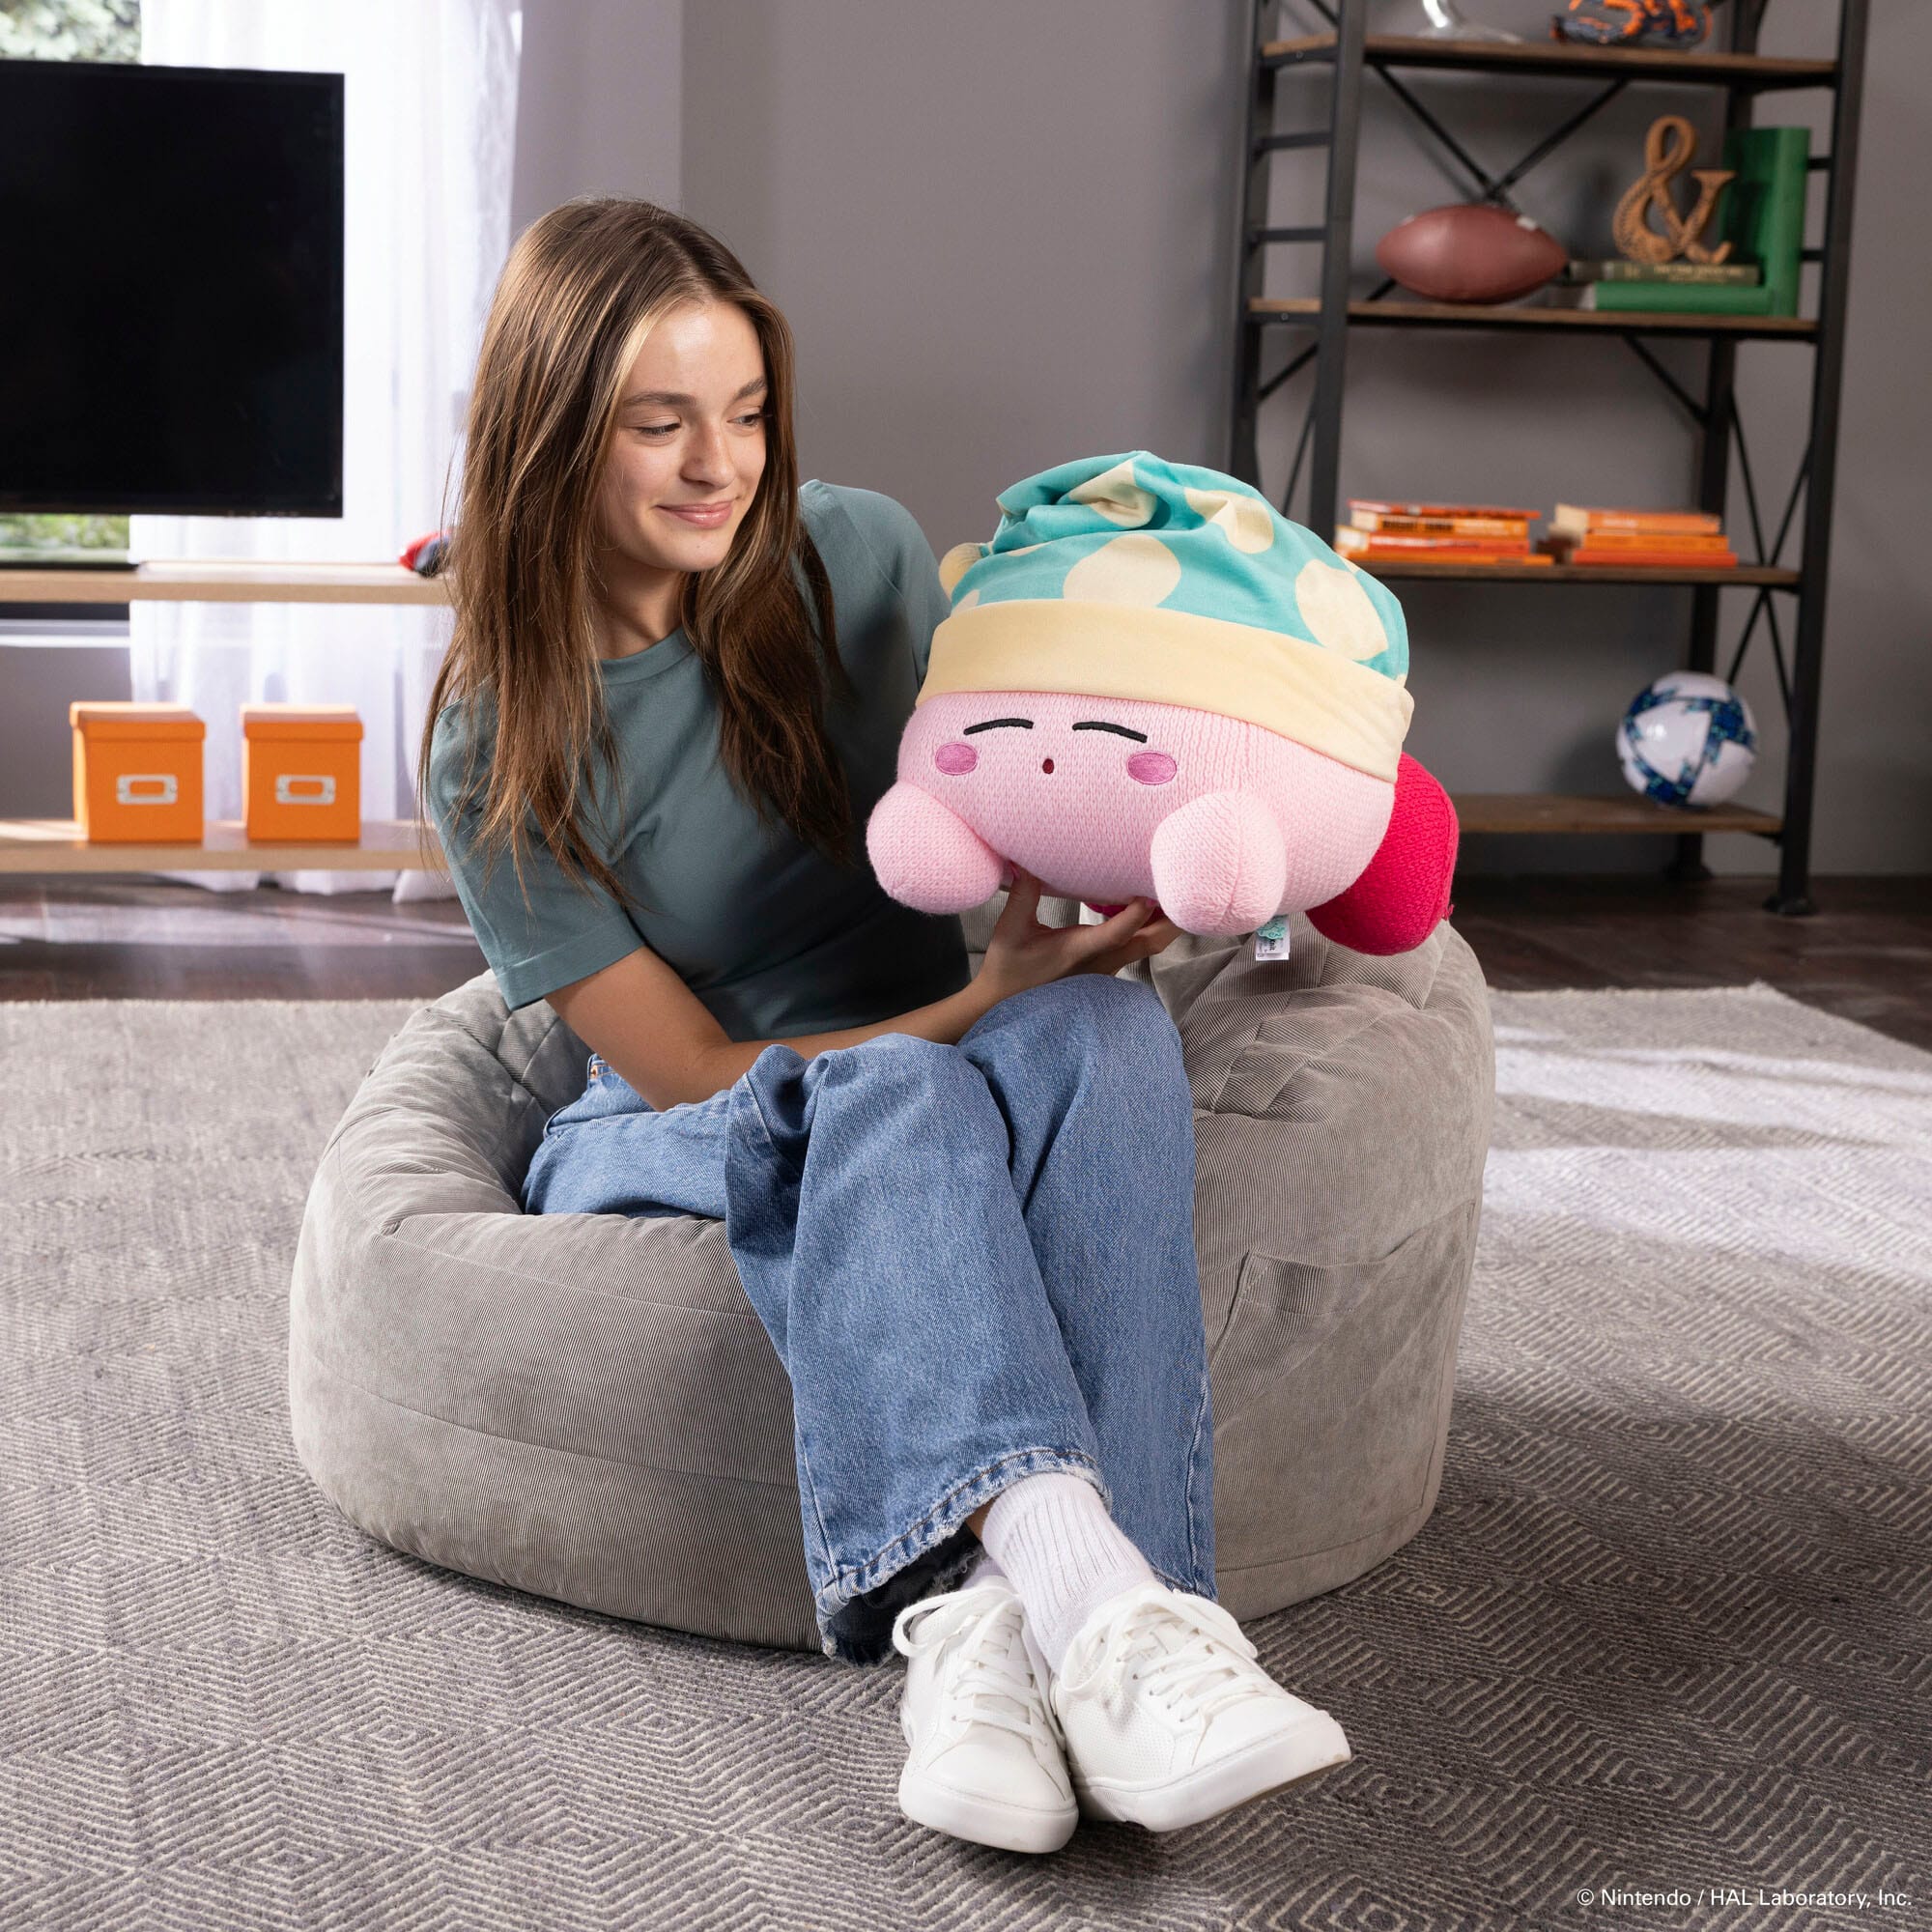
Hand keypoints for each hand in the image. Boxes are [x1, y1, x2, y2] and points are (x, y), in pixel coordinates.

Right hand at [972, 865, 1180, 1006]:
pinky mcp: (1106, 971)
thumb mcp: (1011, 930)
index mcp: (1078, 952)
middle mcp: (1100, 963)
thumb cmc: (1008, 968)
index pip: (1115, 935)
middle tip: (1184, 884)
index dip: (1135, 916)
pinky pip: (1137, 948)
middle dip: (1172, 917)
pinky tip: (1146, 905)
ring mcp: (1107, 970)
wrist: (1007, 1006)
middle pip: (1150, 943)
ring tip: (1171, 888)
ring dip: (1164, 921)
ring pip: (1148, 947)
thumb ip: (1023, 895)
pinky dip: (1149, 927)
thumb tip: (1026, 860)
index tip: (1148, 895)